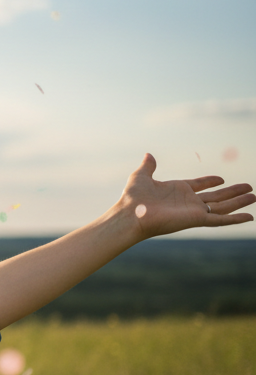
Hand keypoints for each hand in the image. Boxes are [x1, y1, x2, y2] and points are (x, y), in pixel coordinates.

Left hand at [121, 154, 253, 238]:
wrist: (130, 214)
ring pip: (223, 206)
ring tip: (255, 196)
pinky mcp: (196, 219)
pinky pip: (220, 219)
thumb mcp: (141, 176)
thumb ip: (148, 166)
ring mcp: (194, 211)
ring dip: (239, 202)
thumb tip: (148, 155)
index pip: (199, 185)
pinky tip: (249, 216)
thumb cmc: (132, 198)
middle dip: (233, 192)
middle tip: (250, 188)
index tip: (221, 179)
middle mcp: (188, 201)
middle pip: (216, 196)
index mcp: (177, 190)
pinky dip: (235, 218)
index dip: (210, 182)